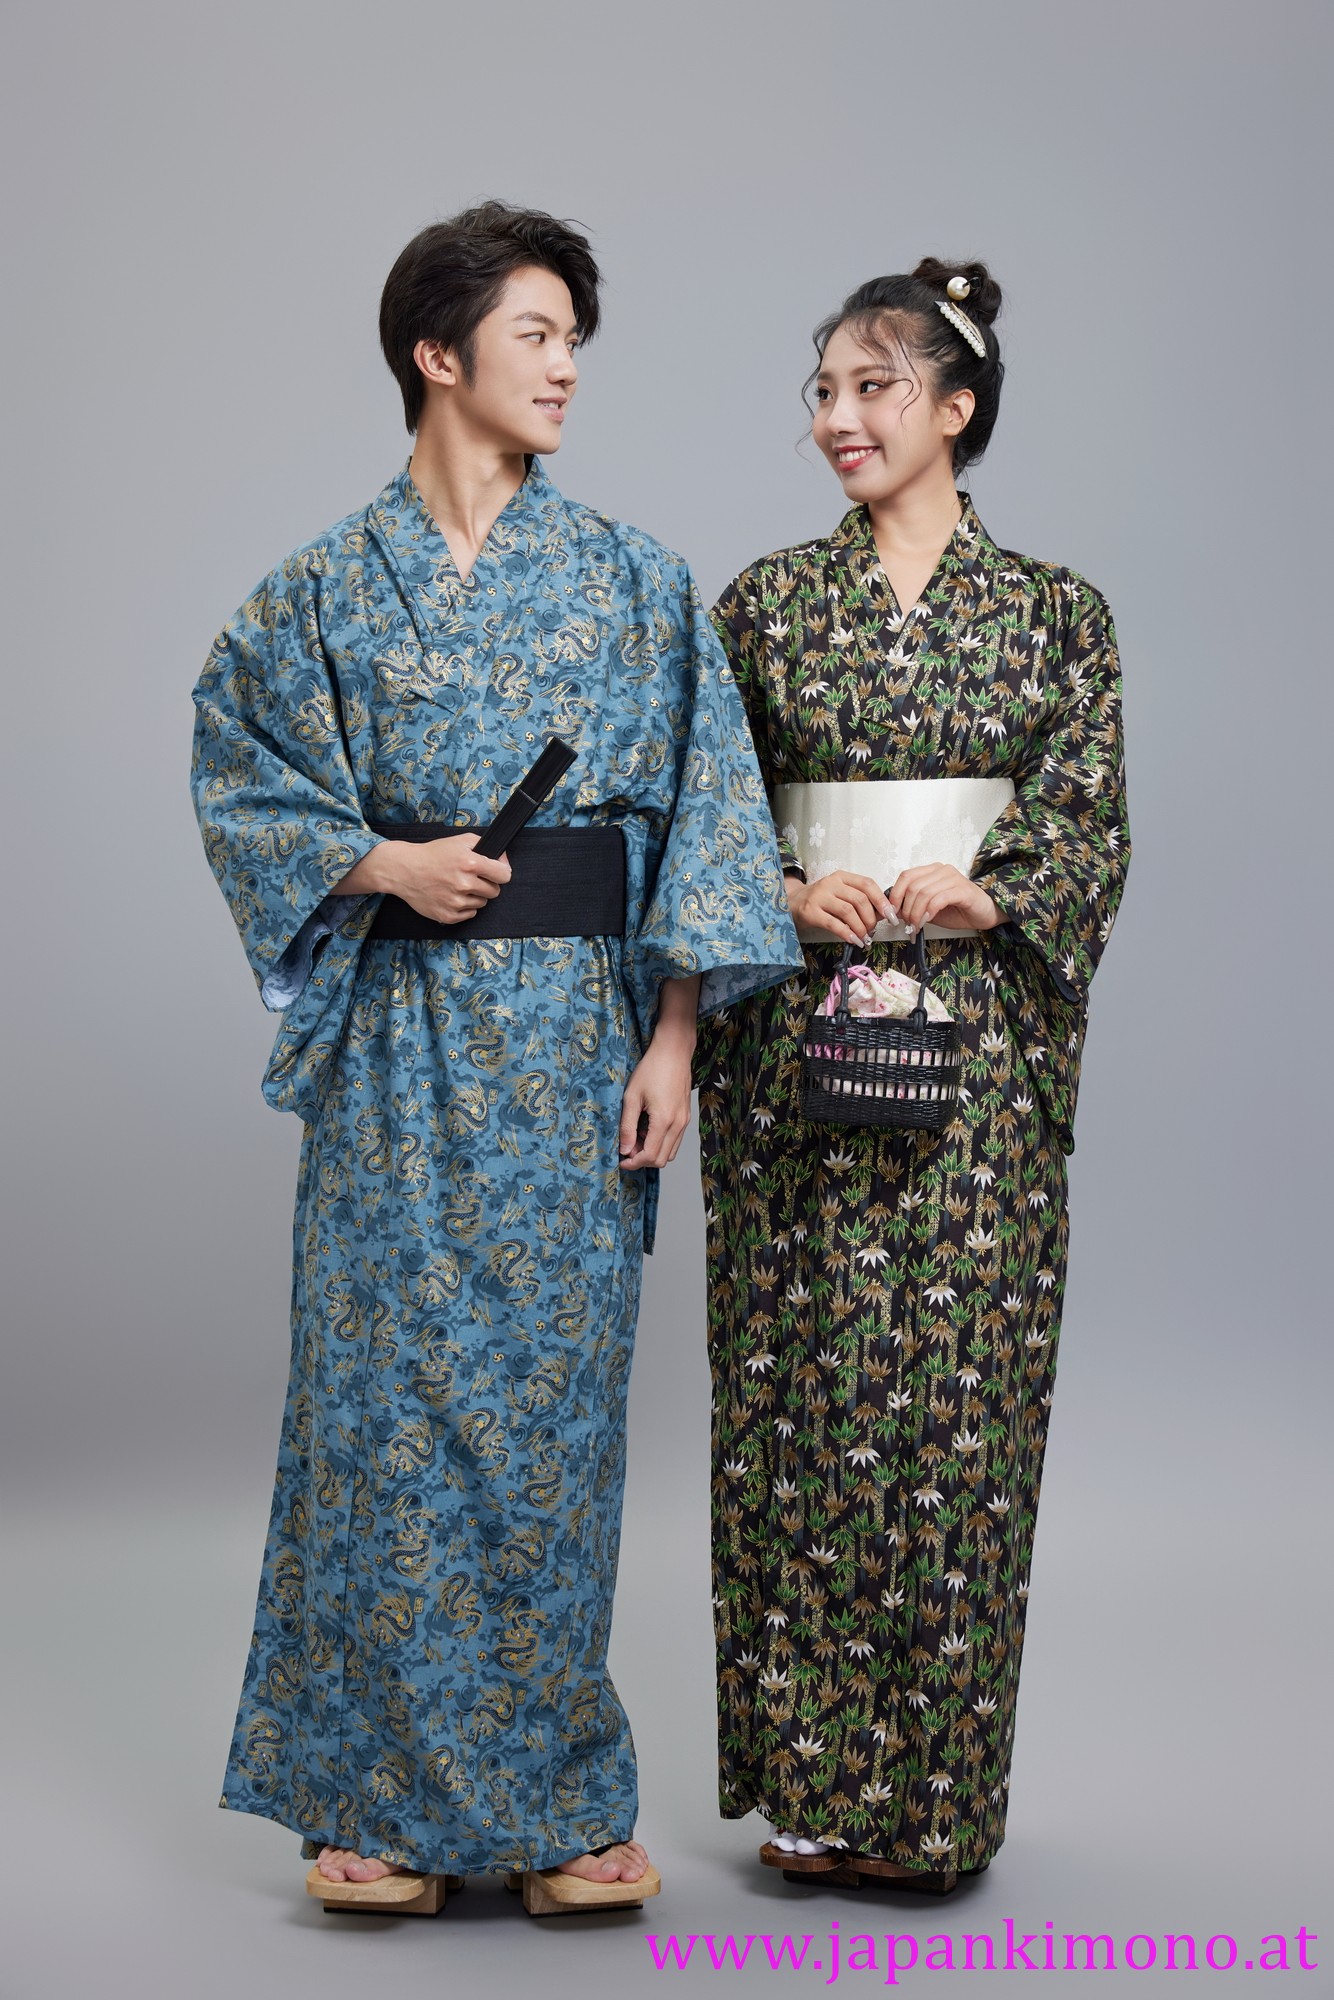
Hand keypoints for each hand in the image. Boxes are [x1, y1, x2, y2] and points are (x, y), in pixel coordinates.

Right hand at [342, 834, 511, 922]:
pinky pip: (470, 914)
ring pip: (482, 903)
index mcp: (470, 863)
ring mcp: (456, 902)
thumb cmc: (432, 854)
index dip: (501, 872)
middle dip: (487, 884)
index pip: (504, 875)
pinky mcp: (448, 916)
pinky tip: (452, 896)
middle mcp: (464, 884)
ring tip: (458, 885)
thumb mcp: (459, 840)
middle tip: (472, 878)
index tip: (496, 871)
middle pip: (495, 891)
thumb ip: (485, 845)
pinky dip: (464, 907)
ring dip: (475, 895)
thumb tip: (503, 860)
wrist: (404, 870)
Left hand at [618, 981, 697, 1170]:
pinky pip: (675, 1140)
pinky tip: (648, 1129)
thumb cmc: (651, 1069)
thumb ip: (627, 1126)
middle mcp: (678, 1125)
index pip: (650, 1156)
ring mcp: (685, 1121)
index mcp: (664, 1121)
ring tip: (636, 1137)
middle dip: (642, 1160)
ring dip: (653, 1152)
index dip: (633, 1162)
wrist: (673, 1052)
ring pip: (671, 1152)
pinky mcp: (686, 1117)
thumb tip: (624, 1150)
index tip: (620, 1159)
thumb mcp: (631, 1097)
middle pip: (662, 1159)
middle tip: (626, 1148)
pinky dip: (661, 1142)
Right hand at [787, 870, 892, 946]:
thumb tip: (883, 914)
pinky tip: (853, 940)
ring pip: (848, 911)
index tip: (891, 915)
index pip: (867, 884)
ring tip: (863, 937)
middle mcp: (831, 883)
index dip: (882, 900)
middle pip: (859, 899)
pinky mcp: (810, 911)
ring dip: (860, 927)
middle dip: (871, 918)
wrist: (791, 904)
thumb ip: (859, 900)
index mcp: (842, 877)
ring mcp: (819, 896)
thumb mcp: (840, 894)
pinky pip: (833, 923)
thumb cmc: (821, 901)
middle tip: (872, 931)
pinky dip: (846, 933)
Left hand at [887, 864, 1000, 933]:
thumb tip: (895, 911)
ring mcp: (953, 878)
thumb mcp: (930, 908)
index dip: (896, 894)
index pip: (906, 876)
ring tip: (916, 925)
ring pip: (924, 893)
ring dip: (916, 913)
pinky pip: (939, 899)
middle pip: (913, 886)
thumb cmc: (958, 910)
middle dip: (906, 908)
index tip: (893, 912)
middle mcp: (942, 870)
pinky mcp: (963, 890)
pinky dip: (929, 912)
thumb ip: (914, 905)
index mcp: (932, 871)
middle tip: (907, 924)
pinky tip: (928, 920)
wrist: (985, 914)